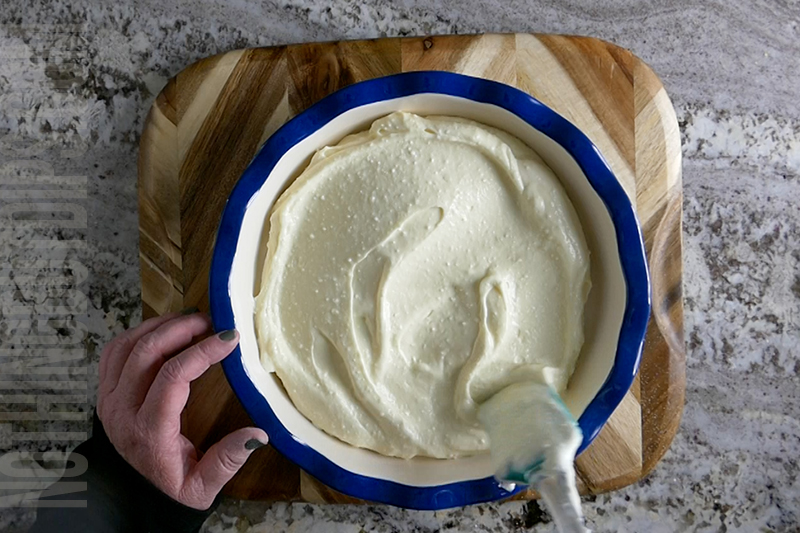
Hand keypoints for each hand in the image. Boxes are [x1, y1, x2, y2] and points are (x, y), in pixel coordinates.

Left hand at [96, 311, 267, 509]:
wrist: (131, 497)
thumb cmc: (172, 488)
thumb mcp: (202, 488)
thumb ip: (227, 462)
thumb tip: (257, 436)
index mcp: (149, 431)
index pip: (173, 377)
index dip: (202, 352)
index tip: (230, 338)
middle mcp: (122, 411)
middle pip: (147, 352)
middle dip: (181, 328)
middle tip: (211, 322)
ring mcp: (108, 399)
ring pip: (128, 346)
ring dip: (160, 326)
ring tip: (191, 321)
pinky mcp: (105, 392)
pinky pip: (115, 351)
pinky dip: (138, 334)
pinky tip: (163, 331)